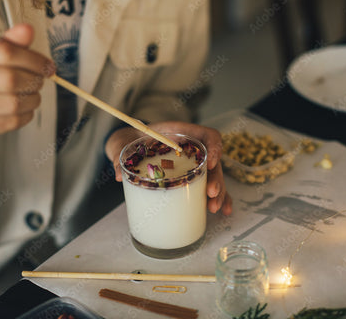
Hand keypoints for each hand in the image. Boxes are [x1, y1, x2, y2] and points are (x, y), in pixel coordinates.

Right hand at [0, 24, 54, 160]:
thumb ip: (6, 44)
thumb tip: (27, 31)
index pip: (2, 51)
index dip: (33, 59)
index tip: (48, 66)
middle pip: (8, 78)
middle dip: (33, 80)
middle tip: (40, 82)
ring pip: (10, 103)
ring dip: (32, 100)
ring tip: (33, 97)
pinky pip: (7, 122)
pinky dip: (24, 116)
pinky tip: (24, 111)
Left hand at [105, 121, 232, 215]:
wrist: (130, 146)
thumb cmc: (131, 141)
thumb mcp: (125, 143)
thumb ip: (122, 153)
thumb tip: (120, 175)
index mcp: (181, 134)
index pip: (207, 135)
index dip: (214, 147)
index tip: (211, 162)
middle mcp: (192, 149)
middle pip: (213, 161)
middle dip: (216, 179)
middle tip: (211, 194)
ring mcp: (193, 164)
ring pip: (213, 177)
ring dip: (219, 193)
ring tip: (214, 208)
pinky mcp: (191, 178)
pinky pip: (207, 187)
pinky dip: (218, 199)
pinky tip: (224, 211)